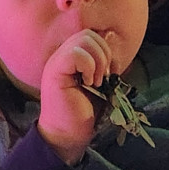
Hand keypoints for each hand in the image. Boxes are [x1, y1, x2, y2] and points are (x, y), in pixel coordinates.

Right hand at [38, 28, 114, 161]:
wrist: (68, 136)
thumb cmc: (84, 112)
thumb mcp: (102, 83)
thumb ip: (105, 62)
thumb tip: (114, 39)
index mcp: (73, 57)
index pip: (92, 36)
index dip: (106, 51)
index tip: (110, 74)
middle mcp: (62, 55)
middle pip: (89, 34)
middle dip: (104, 54)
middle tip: (103, 79)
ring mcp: (57, 61)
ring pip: (84, 39)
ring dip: (97, 61)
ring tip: (95, 82)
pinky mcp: (55, 71)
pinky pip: (75, 53)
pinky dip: (89, 66)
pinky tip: (88, 83)